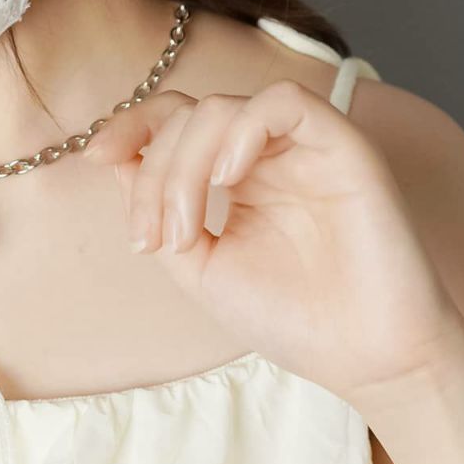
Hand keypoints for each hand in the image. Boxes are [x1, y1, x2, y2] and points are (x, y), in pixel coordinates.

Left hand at [84, 79, 463, 414]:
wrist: (366, 361)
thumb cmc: (292, 319)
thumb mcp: (199, 267)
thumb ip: (157, 211)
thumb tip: (112, 160)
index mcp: (236, 175)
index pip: (174, 121)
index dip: (130, 128)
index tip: (96, 157)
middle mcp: (267, 152)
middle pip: (187, 114)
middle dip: (154, 171)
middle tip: (157, 238)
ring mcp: (304, 146)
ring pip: (224, 106)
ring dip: (185, 163)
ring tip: (188, 228)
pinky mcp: (343, 145)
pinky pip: (285, 103)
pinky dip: (243, 129)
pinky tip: (227, 178)